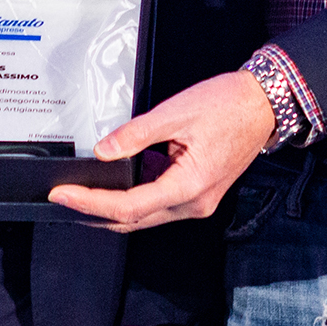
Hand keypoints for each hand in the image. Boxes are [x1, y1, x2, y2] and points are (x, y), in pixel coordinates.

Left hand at [48, 70, 274, 232]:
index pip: (128, 207)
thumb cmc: (228, 106)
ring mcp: (198, 202)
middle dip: (94, 213)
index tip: (64, 195)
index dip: (91, 203)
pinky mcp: (198, 193)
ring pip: (145, 216)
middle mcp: (194, 204)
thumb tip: (103, 152)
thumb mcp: (175, 113)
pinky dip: (134, 198)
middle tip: (63, 199)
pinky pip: (159, 203)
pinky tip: (115, 185)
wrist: (263, 105)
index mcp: (189, 187)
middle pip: (134, 220)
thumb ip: (135, 135)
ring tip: (81, 193)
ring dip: (113, 208)